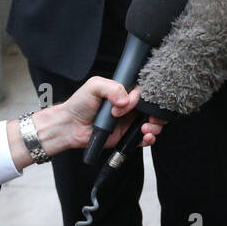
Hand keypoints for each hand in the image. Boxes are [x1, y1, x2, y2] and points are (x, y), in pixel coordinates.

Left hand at [13, 78, 165, 169]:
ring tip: (145, 129)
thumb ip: (112, 87)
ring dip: (155, 127)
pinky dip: (149, 139)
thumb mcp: (94, 86)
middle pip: (153, 109)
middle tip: (149, 119)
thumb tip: (126, 100)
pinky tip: (145, 137)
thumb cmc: (80, 104)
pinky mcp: (127, 136)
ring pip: (153, 124)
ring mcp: (130, 122)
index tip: (127, 106)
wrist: (69, 126)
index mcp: (124, 93)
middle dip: (157, 114)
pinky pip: (144, 139)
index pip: (144, 93)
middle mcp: (130, 107)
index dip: (140, 100)